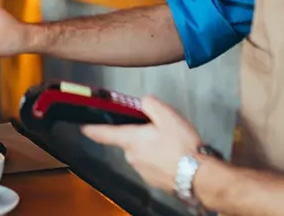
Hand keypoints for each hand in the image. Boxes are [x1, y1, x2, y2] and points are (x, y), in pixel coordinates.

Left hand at [81, 96, 201, 192]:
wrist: (199, 176)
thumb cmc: (182, 146)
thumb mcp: (168, 115)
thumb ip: (150, 104)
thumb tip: (143, 103)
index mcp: (130, 140)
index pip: (103, 133)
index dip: (91, 128)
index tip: (83, 126)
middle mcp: (131, 156)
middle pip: (128, 141)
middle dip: (139, 134)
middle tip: (158, 129)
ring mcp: (141, 170)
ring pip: (141, 153)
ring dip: (151, 147)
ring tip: (171, 144)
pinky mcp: (153, 181)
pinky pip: (152, 165)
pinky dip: (159, 160)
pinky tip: (174, 156)